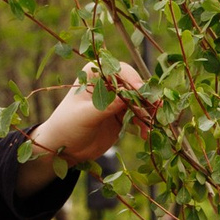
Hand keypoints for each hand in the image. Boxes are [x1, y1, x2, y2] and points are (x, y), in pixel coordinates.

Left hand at [26, 62, 152, 170]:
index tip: (140, 91)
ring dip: (147, 111)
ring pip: (139, 101)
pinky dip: (144, 123)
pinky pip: (138, 115)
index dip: (133, 79)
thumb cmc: (67, 126)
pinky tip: (145, 134)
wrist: (63, 148)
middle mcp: (108, 83)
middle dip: (145, 97)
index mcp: (95, 75)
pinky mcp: (122, 115)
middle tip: (156, 109)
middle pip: (134, 85)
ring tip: (151, 125)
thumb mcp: (85, 116)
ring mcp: (116, 99)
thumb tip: (126, 98)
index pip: (120, 71)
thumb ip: (106, 107)